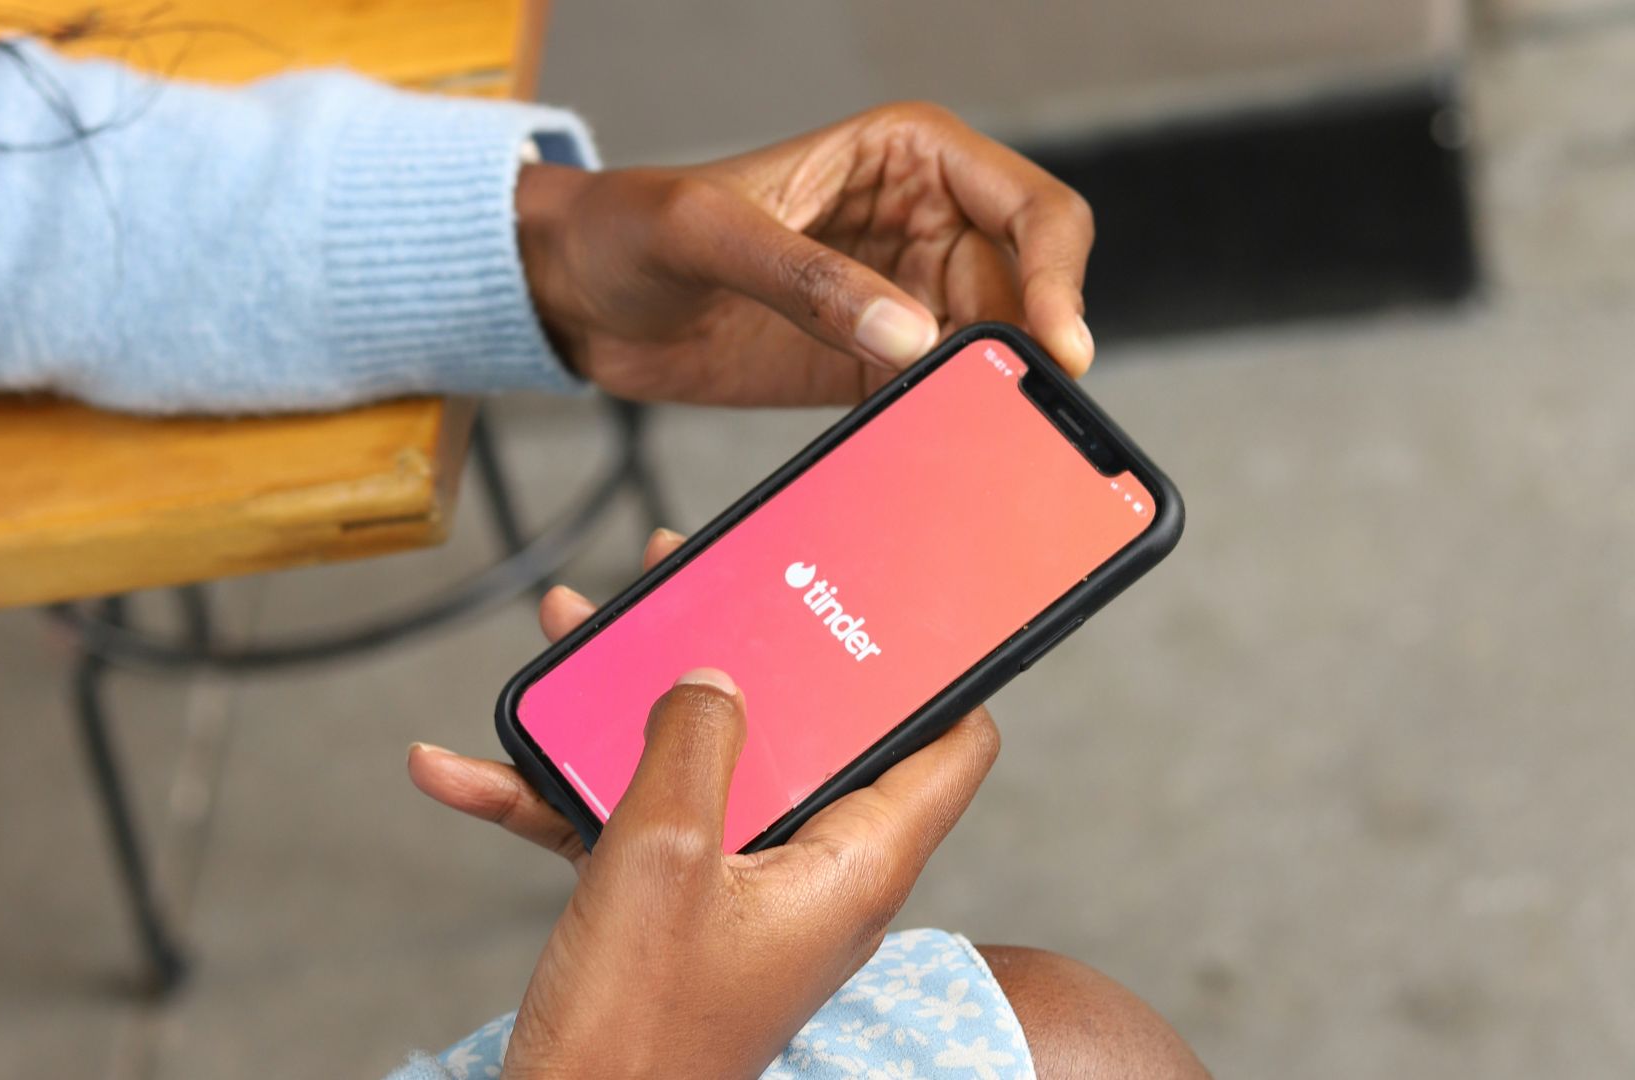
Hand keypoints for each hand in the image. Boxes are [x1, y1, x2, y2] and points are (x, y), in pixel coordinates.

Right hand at [409, 531, 1000, 1076]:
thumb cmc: (634, 1036)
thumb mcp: (660, 856)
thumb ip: (693, 744)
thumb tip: (713, 677)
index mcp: (852, 863)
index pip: (948, 746)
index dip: (933, 669)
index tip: (887, 605)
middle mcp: (813, 874)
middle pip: (803, 732)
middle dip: (738, 654)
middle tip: (690, 583)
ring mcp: (742, 893)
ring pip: (705, 765)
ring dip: (628, 707)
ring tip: (572, 635)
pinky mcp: (678, 913)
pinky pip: (632, 825)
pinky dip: (561, 794)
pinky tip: (468, 768)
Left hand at [517, 101, 1095, 406]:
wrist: (575, 295)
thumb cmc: (629, 225)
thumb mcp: (705, 232)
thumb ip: (805, 278)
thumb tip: (910, 336)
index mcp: (909, 159)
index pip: (1034, 209)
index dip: (1059, 277)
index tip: (1054, 348)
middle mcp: (923, 227)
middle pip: (1024, 296)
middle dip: (1023, 356)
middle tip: (1012, 421)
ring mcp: (900, 302)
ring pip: (986, 359)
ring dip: (984, 404)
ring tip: (967, 449)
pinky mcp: (867, 368)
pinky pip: (930, 403)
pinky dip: (936, 432)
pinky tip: (924, 460)